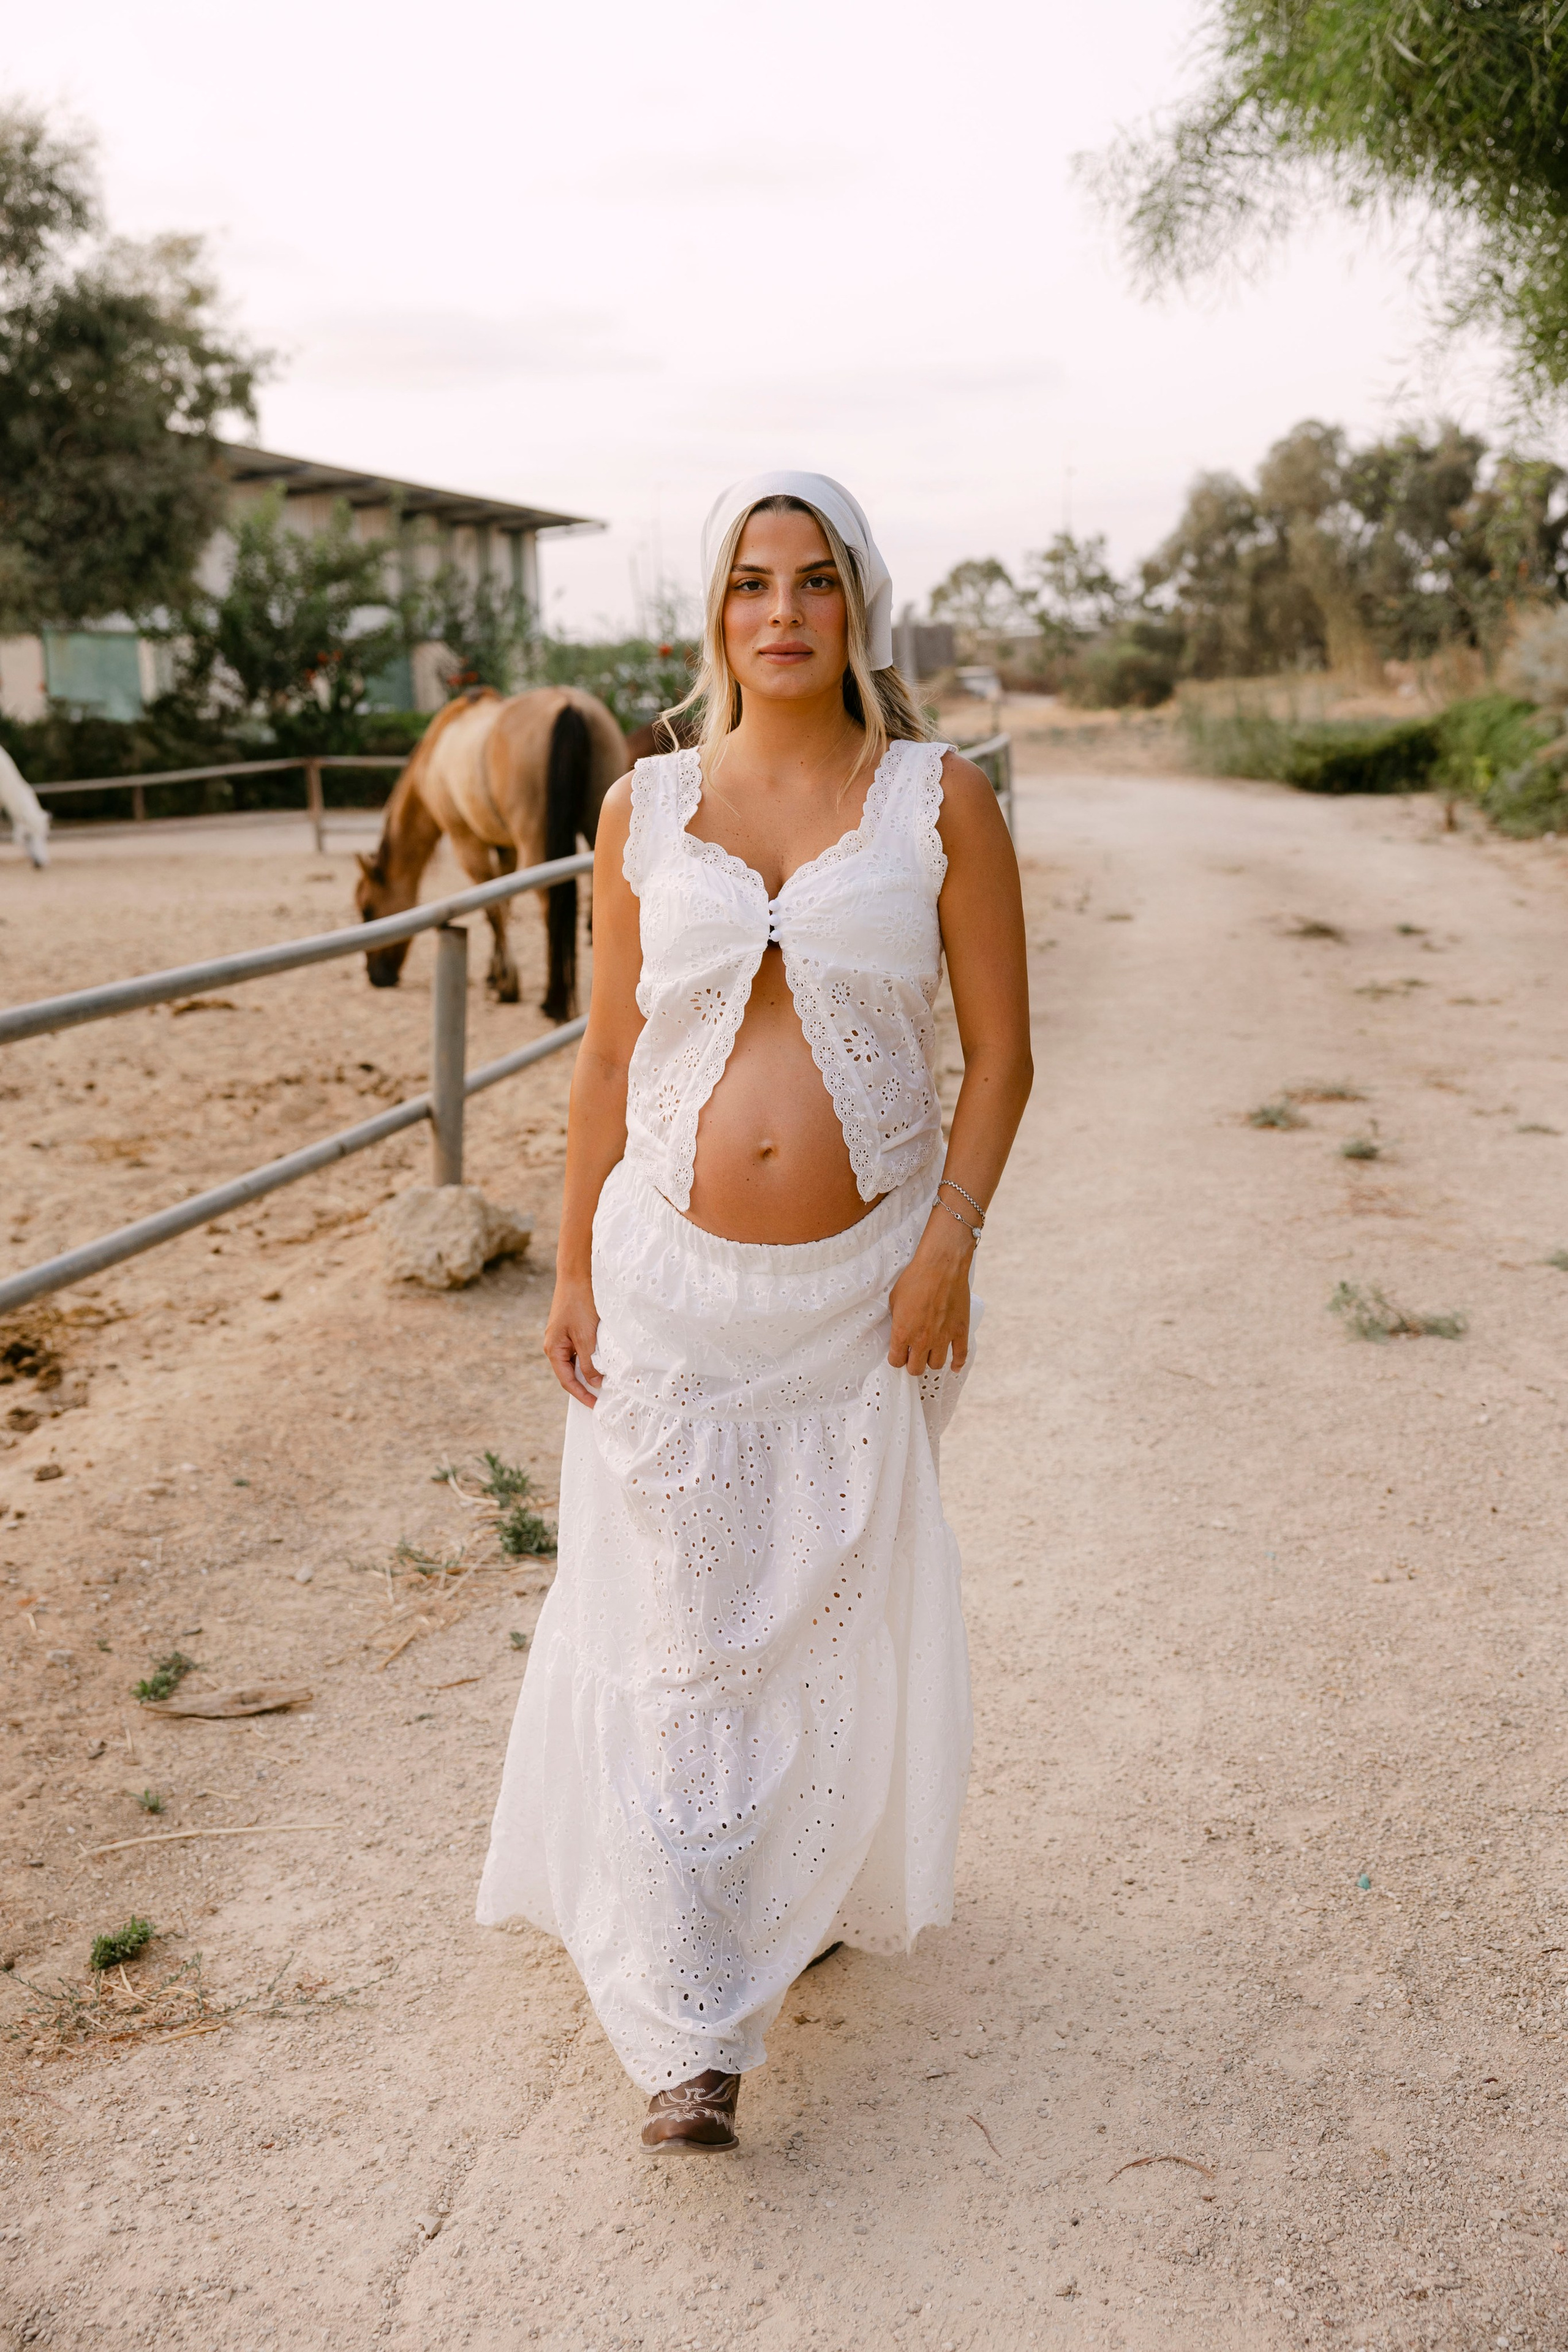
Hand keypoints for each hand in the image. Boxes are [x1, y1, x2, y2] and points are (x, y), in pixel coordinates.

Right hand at [544, 1276, 601, 1405]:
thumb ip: (589, 1362)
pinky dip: (590, 1358)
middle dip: (584, 1386)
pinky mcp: (570, 1329)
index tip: (595, 1406)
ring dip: (588, 1372)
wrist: (577, 1275)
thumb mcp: (587, 1337)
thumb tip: (595, 1382)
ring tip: (605, 1383)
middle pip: (570, 1373)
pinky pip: (579, 1350)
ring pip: (575, 1361)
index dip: (581, 1395)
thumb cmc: (580, 1303)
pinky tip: (602, 1362)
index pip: (567, 1380)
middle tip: (602, 1398)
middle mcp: (555, 1345)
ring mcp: (562, 1337)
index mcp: (553, 1349)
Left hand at [887, 1211, 973, 1376]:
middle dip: (913, 1364)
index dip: (896, 1358)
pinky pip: (961, 1355)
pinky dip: (957, 1363)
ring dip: (932, 1360)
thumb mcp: (895, 1299)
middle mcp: (922, 1340)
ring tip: (931, 1354)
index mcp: (902, 1333)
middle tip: (913, 1355)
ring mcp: (943, 1338)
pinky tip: (954, 1366)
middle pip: (916, 1368)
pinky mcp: (960, 1331)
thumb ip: (897, 1318)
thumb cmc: (915, 1278)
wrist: (941, 1266)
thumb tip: (899, 1326)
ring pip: (937, 1365)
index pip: (896, 1361)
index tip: (898, 1354)